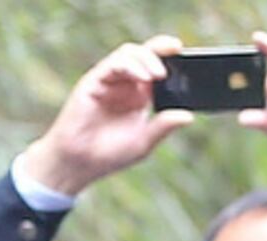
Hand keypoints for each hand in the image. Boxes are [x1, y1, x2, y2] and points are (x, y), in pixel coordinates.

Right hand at [24, 37, 193, 197]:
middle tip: (176, 53)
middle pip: (144, 53)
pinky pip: (114, 63)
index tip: (185, 54)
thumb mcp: (143, 142)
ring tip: (158, 75)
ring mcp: (108, 81)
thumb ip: (163, 127)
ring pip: (130, 53)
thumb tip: (188, 116)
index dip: (169, 57)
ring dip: (147, 58)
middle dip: (161, 49)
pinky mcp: (93, 81)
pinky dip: (130, 65)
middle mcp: (124, 84)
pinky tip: (143, 77)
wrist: (77, 164)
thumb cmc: (108, 156)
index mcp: (139, 94)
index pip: (156, 66)